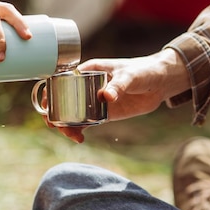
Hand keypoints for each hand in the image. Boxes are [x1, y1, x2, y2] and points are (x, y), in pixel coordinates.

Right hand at [47, 49, 189, 142]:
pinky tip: (80, 138)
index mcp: (88, 70)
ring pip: (71, 113)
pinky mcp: (103, 113)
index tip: (49, 105)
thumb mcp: (130, 76)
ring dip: (66, 125)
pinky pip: (86, 122)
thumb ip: (118, 85)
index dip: (51, 92)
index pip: (61, 80)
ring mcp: (94, 100)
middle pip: (62, 99)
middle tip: (58, 125)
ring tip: (73, 135)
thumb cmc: (143, 70)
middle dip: (55, 113)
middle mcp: (87, 85)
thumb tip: (106, 96)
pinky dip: (79, 130)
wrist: (160, 82)